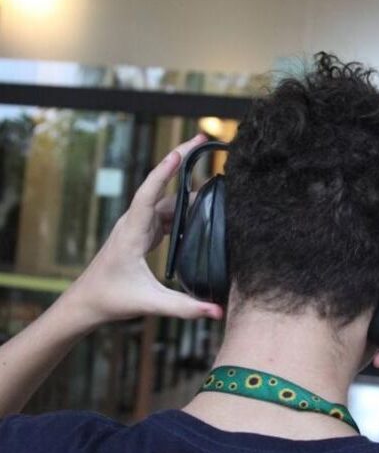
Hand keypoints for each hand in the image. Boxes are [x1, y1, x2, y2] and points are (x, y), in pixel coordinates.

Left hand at [64, 134, 222, 325]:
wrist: (86, 301)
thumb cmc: (111, 299)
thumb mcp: (150, 304)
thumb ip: (185, 308)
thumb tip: (218, 311)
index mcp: (131, 233)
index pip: (148, 194)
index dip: (165, 171)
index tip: (181, 151)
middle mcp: (133, 222)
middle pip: (159, 186)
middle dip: (180, 161)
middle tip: (203, 141)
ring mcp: (137, 225)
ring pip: (165, 199)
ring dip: (186, 187)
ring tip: (212, 176)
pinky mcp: (142, 232)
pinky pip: (165, 211)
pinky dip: (182, 205)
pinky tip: (199, 207)